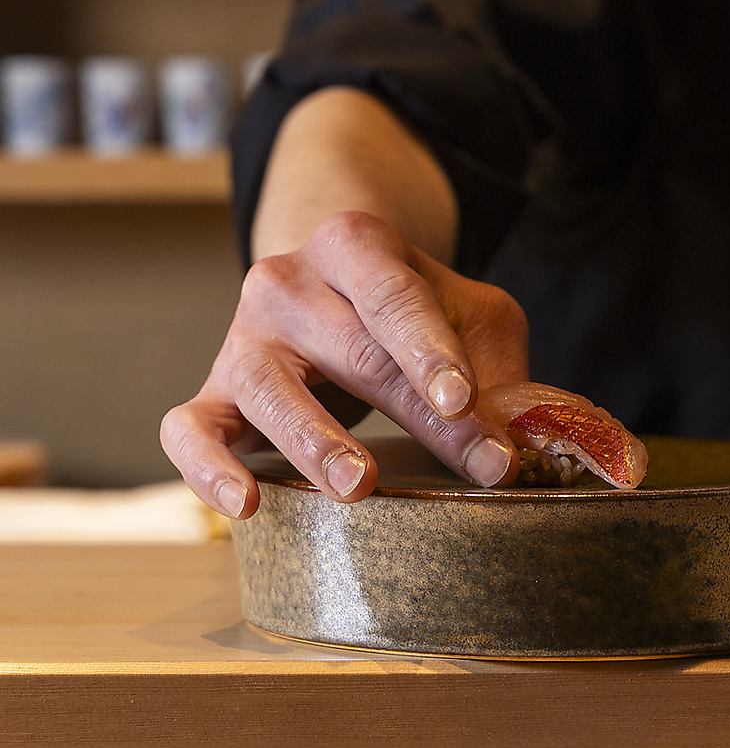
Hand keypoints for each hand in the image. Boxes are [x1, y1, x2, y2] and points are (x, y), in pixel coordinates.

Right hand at [160, 210, 526, 517]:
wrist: (332, 287)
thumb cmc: (412, 309)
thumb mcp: (466, 313)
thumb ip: (494, 364)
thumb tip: (523, 441)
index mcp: (356, 244)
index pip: (396, 297)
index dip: (431, 350)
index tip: (464, 400)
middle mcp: (288, 281)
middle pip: (354, 350)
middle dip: (419, 414)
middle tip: (475, 466)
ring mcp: (243, 336)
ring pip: (270, 388)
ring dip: (315, 440)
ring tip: (361, 485)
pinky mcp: (213, 390)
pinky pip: (188, 430)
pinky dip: (208, 468)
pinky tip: (249, 503)